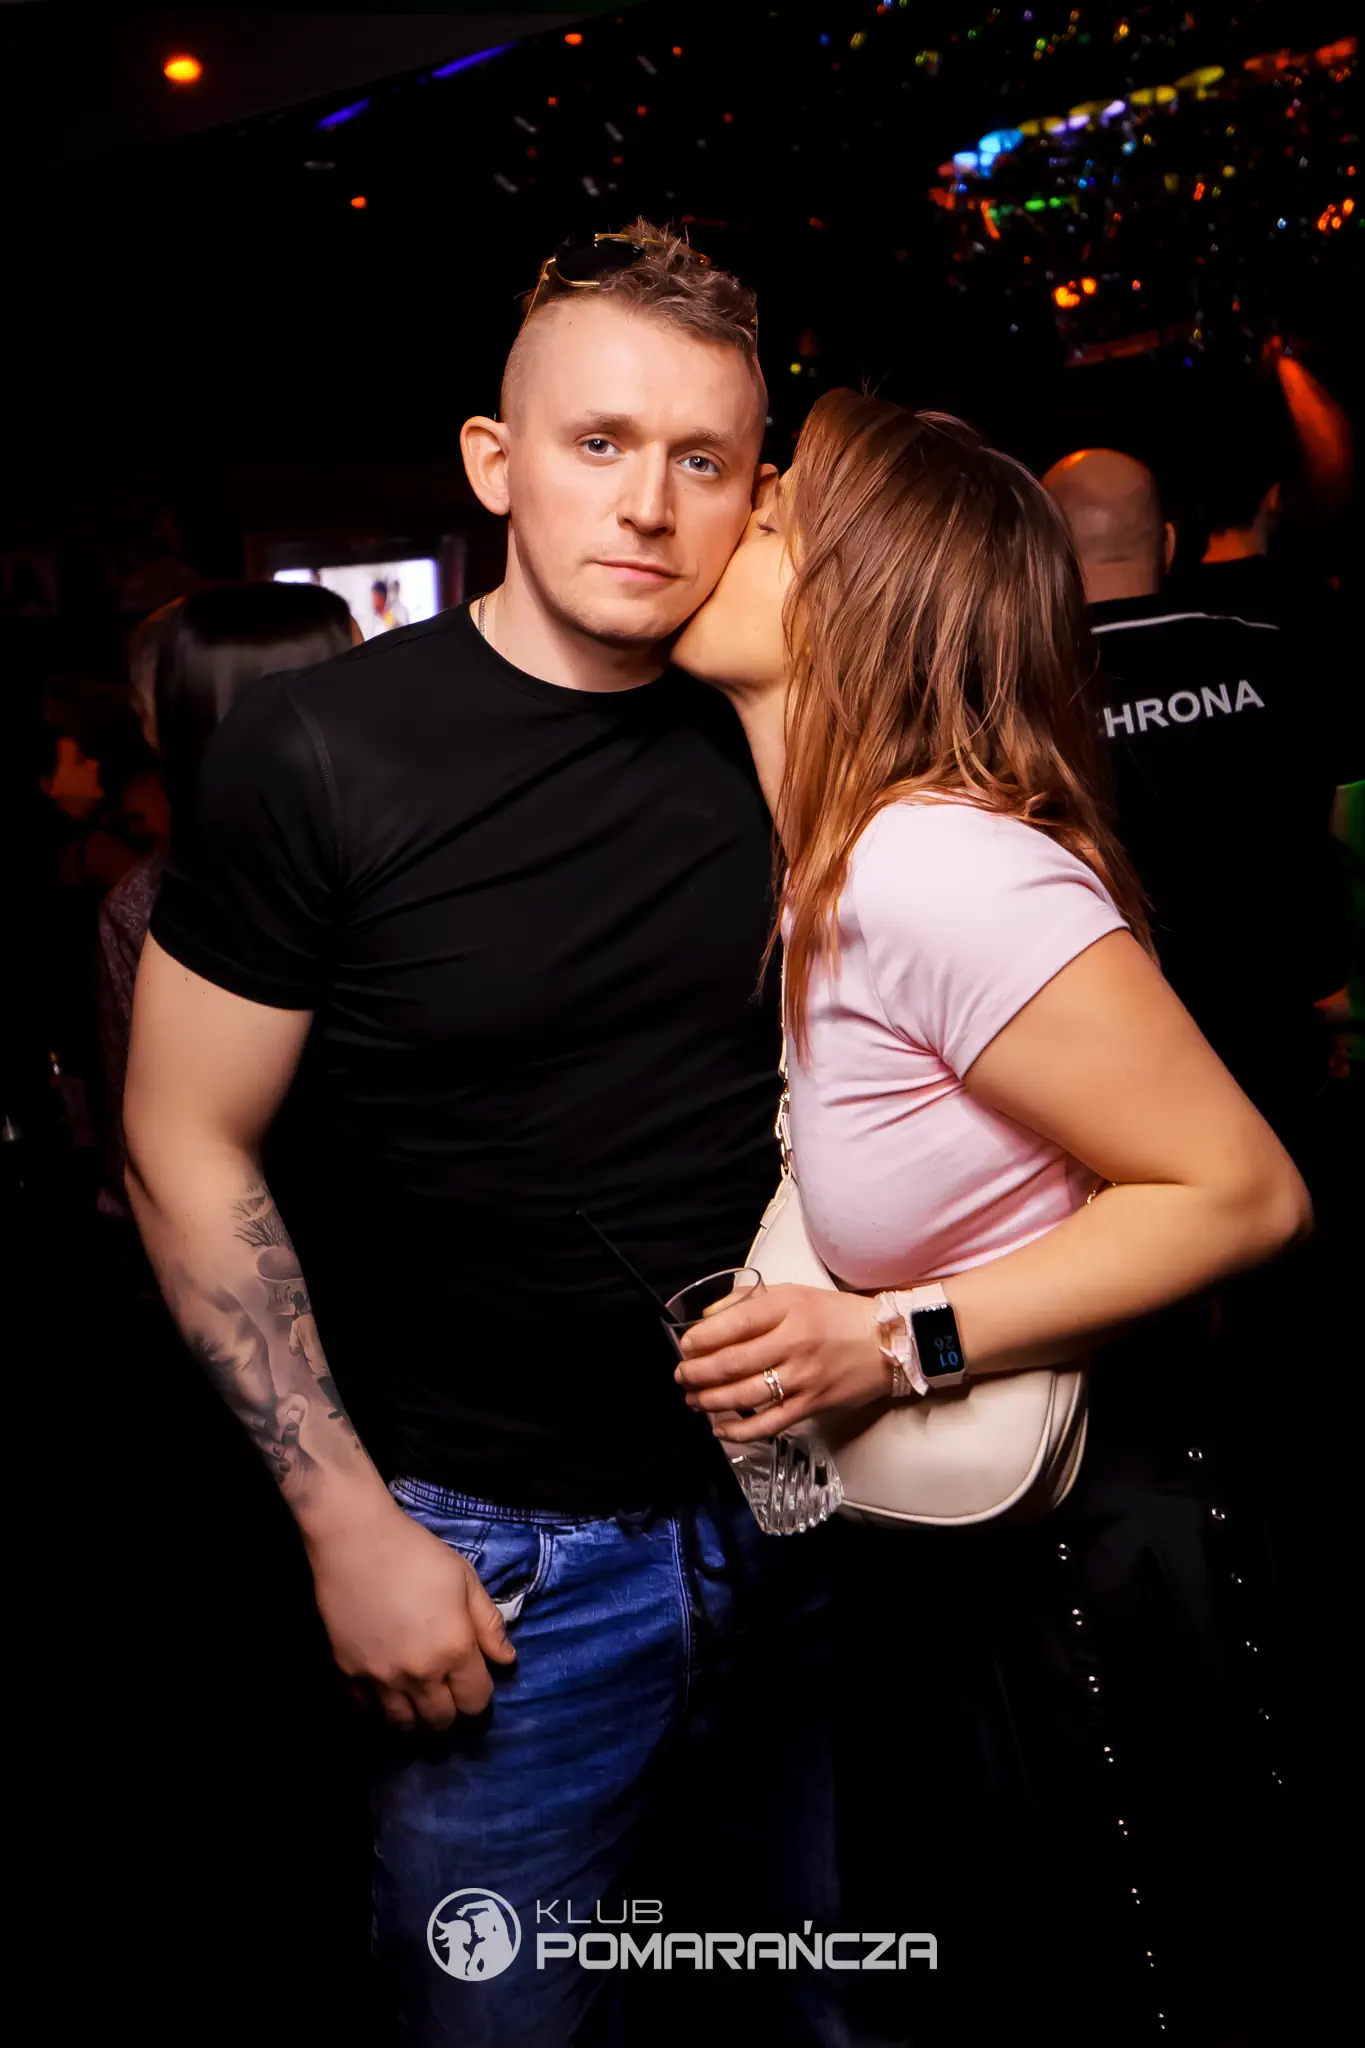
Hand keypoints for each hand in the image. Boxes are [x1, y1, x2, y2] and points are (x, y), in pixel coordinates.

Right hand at [306, 1502, 516, 1731]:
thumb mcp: (465, 1580)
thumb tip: (506, 1660)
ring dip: (415, 1716)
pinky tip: (383, 1690)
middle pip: (441, 1720)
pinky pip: (365, 1711)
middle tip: (446, 1689)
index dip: (479, 1693)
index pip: (476, 1701)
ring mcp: (380, 1678)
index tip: (472, 1678)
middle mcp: (419, 1674)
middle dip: (450, 1710)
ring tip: (416, 1697)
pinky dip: (376, 1707)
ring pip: (403, 1725)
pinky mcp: (348, 1673)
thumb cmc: (417, 1554)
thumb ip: (489, 1624)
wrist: (356, 1541)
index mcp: (454, 1650)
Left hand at [675, 1284, 886, 1442]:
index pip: (733, 1324)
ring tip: (693, 1399)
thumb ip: (749, 1302)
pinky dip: (739, 1430)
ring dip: (710, 1401)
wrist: (888, 1341)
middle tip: (682, 1376)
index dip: (701, 1339)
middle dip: (697, 1373)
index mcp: (788, 1308)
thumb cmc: (836, 1315)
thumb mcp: (794, 1293)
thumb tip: (707, 1319)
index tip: (685, 1347)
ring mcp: (804, 1377)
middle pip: (732, 1363)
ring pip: (744, 1395)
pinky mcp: (812, 1405)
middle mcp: (794, 1342)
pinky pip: (768, 1424)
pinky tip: (721, 1428)